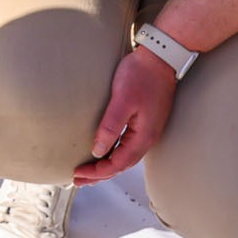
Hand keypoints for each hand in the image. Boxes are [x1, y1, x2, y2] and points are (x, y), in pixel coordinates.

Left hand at [75, 47, 177, 184]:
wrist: (161, 57)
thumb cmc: (141, 75)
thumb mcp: (122, 100)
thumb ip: (110, 127)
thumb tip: (98, 152)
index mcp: (143, 136)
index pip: (117, 164)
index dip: (97, 172)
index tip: (77, 174)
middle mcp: (148, 137)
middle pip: (121, 165)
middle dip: (99, 174)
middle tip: (77, 180)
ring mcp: (148, 130)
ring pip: (125, 156)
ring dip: (106, 166)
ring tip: (88, 172)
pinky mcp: (146, 122)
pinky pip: (128, 145)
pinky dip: (114, 153)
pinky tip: (105, 152)